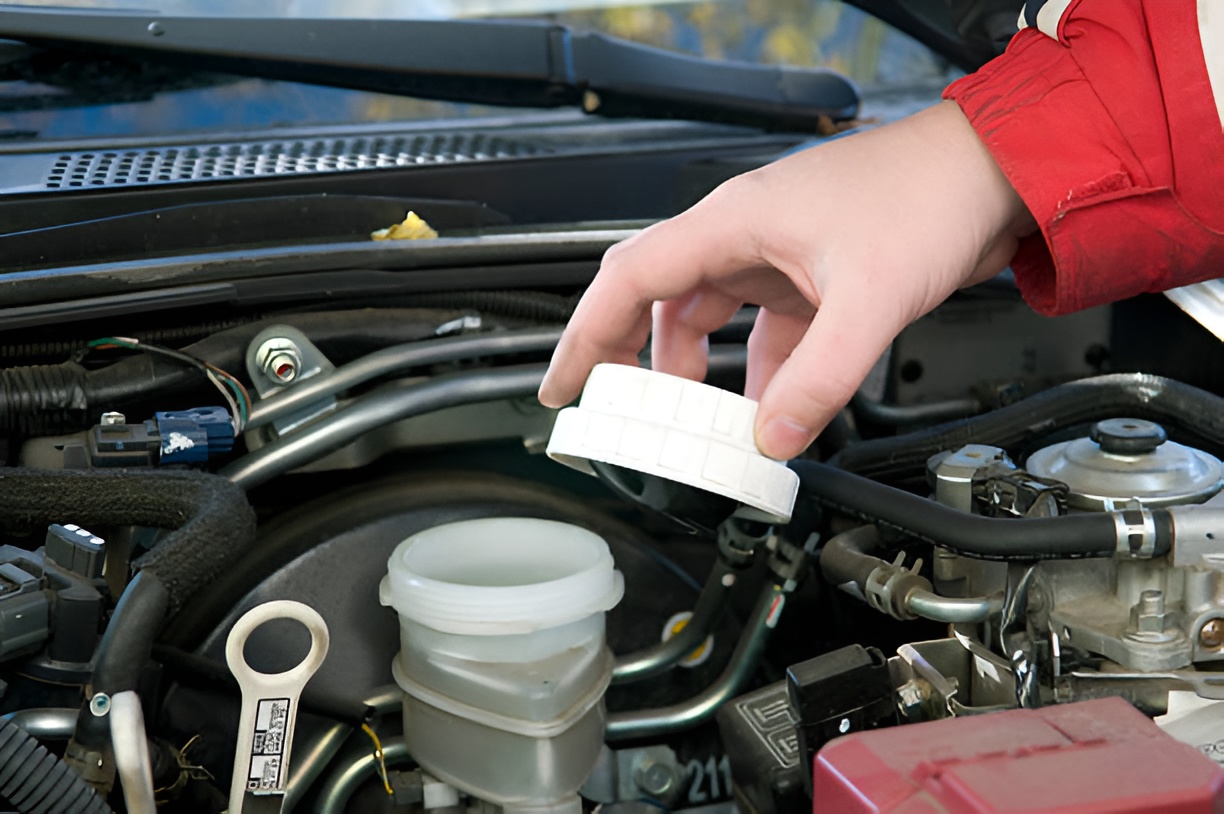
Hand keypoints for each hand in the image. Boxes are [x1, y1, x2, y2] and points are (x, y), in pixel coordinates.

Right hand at [539, 101, 1034, 458]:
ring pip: (707, 322)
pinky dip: (754, 376)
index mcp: (732, 224)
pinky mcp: (808, 277)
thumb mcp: (867, 299)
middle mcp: (742, 237)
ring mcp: (774, 256)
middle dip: (631, 361)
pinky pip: (759, 334)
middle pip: (657, 302)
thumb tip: (775, 438)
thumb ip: (818, 379)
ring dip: (697, 376)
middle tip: (617, 413)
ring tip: (697, 427)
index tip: (563, 383)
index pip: (628, 280)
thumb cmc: (926, 194)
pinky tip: (765, 411)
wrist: (993, 172)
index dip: (585, 336)